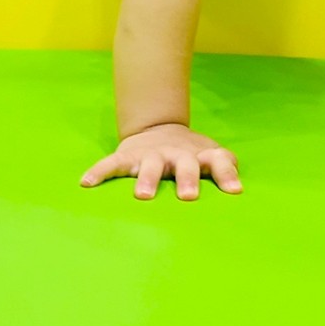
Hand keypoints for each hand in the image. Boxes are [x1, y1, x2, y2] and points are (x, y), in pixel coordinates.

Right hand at [80, 123, 242, 199]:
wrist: (160, 128)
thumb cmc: (191, 155)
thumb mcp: (211, 157)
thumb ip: (226, 169)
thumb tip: (238, 189)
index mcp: (200, 156)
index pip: (218, 162)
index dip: (226, 174)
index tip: (234, 191)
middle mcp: (177, 154)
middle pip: (184, 164)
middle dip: (187, 178)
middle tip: (188, 197)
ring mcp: (151, 154)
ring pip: (149, 165)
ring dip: (147, 179)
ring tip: (142, 196)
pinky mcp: (128, 155)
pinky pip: (111, 164)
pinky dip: (99, 172)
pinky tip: (86, 183)